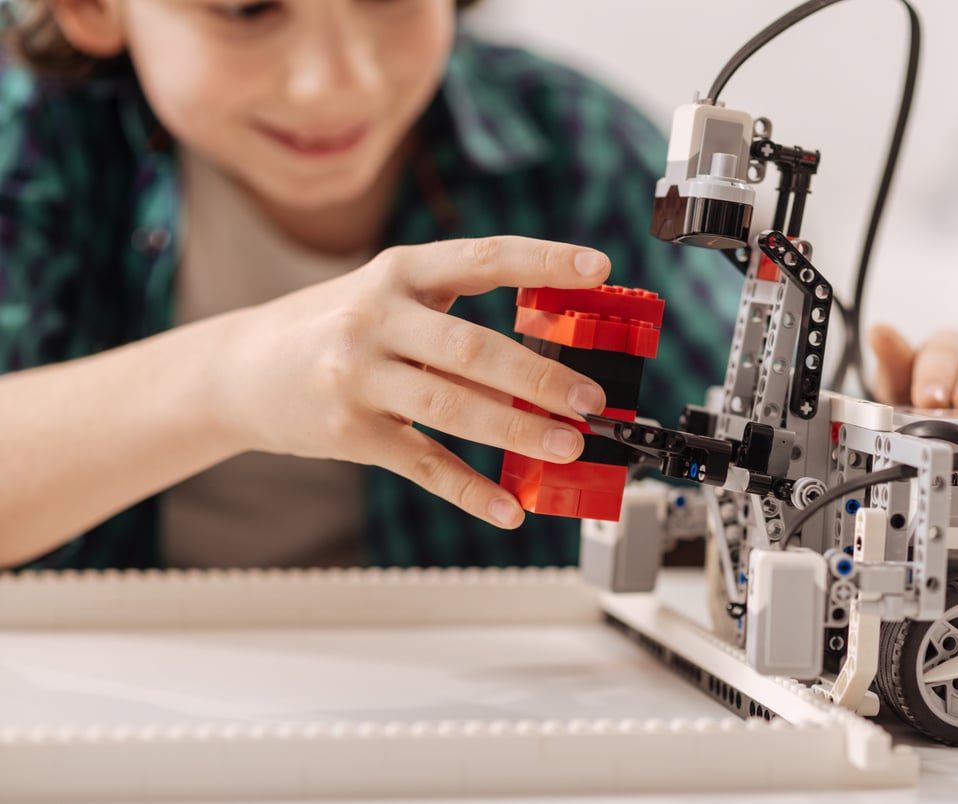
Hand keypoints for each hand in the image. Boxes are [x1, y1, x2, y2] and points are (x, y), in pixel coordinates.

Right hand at [217, 236, 610, 528]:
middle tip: (590, 399)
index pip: (483, 258)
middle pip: (473, 349)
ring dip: (518, 431)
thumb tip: (549, 354)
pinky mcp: (350, 433)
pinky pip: (421, 465)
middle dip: (540, 376)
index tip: (597, 269)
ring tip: (567, 446)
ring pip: (452, 408)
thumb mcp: (386, 297)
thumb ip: (454, 314)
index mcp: (399, 273)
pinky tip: (508, 507)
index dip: (543, 260)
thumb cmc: (331, 328)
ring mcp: (358, 378)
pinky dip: (469, 490)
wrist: (237, 369)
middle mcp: (375, 318)